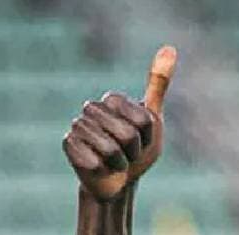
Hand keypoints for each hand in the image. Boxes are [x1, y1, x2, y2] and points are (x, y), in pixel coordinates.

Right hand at [62, 45, 176, 200]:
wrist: (119, 183)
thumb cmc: (138, 152)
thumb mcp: (153, 120)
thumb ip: (158, 85)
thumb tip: (170, 48)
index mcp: (112, 100)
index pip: (142, 120)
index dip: (147, 137)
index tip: (141, 141)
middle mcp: (91, 108)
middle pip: (127, 134)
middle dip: (133, 151)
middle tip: (127, 154)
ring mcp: (78, 126)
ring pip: (110, 149)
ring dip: (119, 163)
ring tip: (114, 162)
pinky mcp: (68, 145)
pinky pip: (95, 162)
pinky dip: (104, 171)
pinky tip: (99, 168)